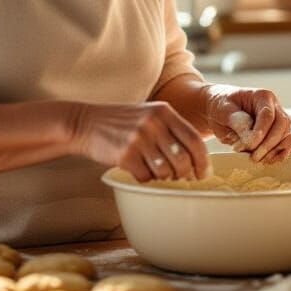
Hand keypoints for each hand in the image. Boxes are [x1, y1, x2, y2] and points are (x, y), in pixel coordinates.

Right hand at [72, 100, 210, 182]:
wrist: (87, 122)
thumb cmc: (124, 122)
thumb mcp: (150, 114)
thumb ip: (172, 130)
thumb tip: (196, 159)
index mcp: (165, 112)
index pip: (195, 140)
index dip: (203, 161)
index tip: (203, 173)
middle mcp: (154, 124)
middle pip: (183, 160)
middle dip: (184, 174)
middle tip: (179, 177)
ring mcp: (139, 139)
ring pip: (166, 172)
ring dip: (164, 177)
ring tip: (155, 171)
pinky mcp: (125, 155)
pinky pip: (146, 177)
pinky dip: (145, 179)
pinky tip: (138, 170)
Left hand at [205, 84, 290, 164]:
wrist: (218, 110)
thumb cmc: (220, 106)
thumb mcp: (224, 110)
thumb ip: (237, 121)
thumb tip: (251, 138)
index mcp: (262, 96)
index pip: (267, 115)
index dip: (260, 132)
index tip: (249, 145)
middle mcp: (274, 106)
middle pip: (281, 125)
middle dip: (269, 144)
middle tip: (254, 157)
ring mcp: (277, 120)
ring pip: (286, 135)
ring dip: (274, 151)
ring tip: (258, 160)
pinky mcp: (277, 133)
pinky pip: (284, 143)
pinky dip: (278, 154)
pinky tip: (268, 161)